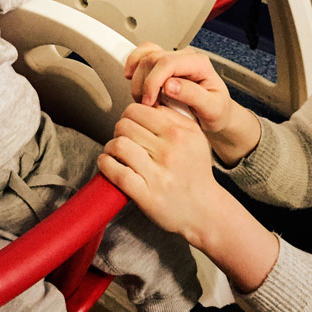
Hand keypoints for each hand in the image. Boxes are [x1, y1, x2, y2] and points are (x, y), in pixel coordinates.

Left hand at [98, 103, 221, 245]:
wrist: (205, 210)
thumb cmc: (195, 172)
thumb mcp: (195, 137)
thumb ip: (173, 116)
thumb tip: (147, 102)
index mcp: (181, 133)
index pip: (138, 110)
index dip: (129, 115)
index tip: (131, 125)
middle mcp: (170, 151)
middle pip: (125, 126)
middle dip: (119, 131)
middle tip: (123, 139)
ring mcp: (158, 174)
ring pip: (118, 145)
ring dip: (110, 147)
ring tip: (114, 152)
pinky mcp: (146, 195)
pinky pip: (115, 172)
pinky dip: (105, 164)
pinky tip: (108, 163)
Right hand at [124, 43, 261, 165]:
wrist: (216, 116)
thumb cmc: (216, 112)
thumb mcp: (212, 108)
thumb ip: (193, 95)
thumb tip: (169, 85)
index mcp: (199, 64)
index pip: (168, 63)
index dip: (153, 81)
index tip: (149, 101)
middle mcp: (185, 58)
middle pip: (153, 59)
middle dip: (144, 84)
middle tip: (148, 105)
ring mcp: (172, 59)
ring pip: (144, 57)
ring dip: (138, 79)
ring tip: (145, 99)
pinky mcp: (162, 64)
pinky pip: (143, 54)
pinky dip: (133, 64)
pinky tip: (131, 77)